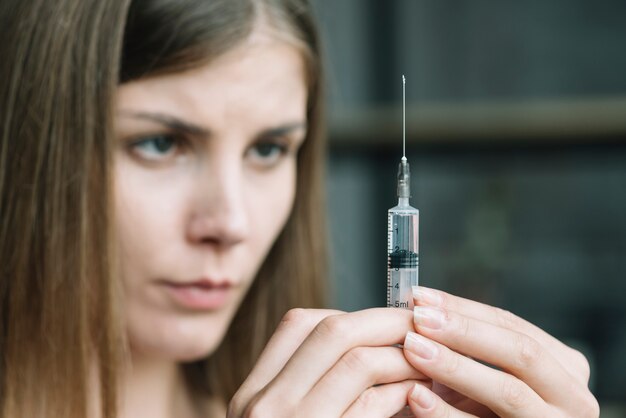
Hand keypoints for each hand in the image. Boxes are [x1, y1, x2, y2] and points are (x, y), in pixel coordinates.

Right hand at [227, 308, 429, 416]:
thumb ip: (311, 388)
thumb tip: (371, 346)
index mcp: (251, 395)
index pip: (296, 325)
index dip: (347, 314)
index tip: (380, 320)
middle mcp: (262, 405)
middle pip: (331, 331)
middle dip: (385, 321)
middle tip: (419, 323)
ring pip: (357, 361)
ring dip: (402, 355)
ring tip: (428, 358)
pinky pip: (372, 403)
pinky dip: (402, 390)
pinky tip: (417, 391)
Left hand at [403, 286, 598, 417]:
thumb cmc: (490, 412)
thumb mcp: (491, 376)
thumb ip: (468, 346)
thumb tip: (421, 305)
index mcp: (564, 367)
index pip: (512, 325)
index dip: (465, 309)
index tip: (422, 297)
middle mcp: (571, 397)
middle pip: (520, 352)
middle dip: (465, 332)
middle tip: (420, 319)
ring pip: (508, 392)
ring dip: (455, 367)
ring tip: (415, 349)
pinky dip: (446, 413)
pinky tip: (418, 397)